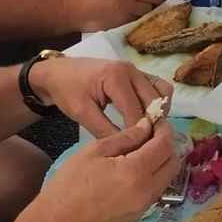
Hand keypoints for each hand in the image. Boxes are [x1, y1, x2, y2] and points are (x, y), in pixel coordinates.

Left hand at [30, 56, 173, 135]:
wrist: (58, 72)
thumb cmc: (67, 90)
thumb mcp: (82, 113)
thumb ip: (105, 130)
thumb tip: (126, 149)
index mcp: (116, 77)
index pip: (136, 111)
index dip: (139, 133)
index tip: (138, 151)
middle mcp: (131, 70)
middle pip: (154, 101)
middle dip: (152, 124)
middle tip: (145, 144)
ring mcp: (137, 70)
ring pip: (162, 92)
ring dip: (159, 112)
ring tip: (148, 130)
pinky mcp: (138, 73)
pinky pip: (158, 86)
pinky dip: (158, 102)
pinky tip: (148, 117)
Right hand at [36, 116, 182, 221]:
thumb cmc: (70, 184)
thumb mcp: (95, 151)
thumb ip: (126, 137)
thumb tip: (146, 126)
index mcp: (135, 171)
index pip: (165, 145)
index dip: (164, 129)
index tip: (155, 120)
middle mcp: (147, 191)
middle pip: (173, 162)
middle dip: (167, 145)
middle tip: (150, 134)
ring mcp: (145, 206)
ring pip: (167, 178)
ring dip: (162, 161)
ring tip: (142, 151)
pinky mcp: (139, 216)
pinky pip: (156, 191)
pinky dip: (153, 177)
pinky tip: (134, 171)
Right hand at [59, 0, 164, 31]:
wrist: (71, 7)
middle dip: (157, 1)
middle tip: (154, 7)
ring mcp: (127, 4)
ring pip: (149, 8)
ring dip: (148, 13)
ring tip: (142, 16)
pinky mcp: (123, 18)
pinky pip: (139, 19)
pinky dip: (139, 21)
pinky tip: (134, 21)